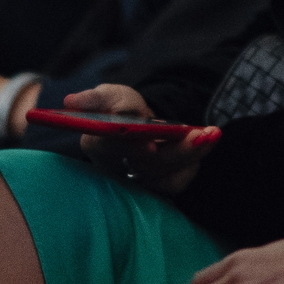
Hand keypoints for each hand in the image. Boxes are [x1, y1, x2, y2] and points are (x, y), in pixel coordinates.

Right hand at [67, 84, 219, 194]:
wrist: (143, 125)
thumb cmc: (121, 109)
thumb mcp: (111, 96)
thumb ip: (96, 98)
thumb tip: (71, 102)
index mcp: (97, 145)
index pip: (107, 148)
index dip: (127, 146)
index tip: (148, 142)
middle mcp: (117, 169)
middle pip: (147, 164)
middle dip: (176, 151)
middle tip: (201, 134)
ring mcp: (140, 181)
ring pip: (167, 175)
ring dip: (192, 154)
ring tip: (212, 133)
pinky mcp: (159, 187)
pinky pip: (179, 180)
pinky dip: (194, 161)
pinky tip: (207, 140)